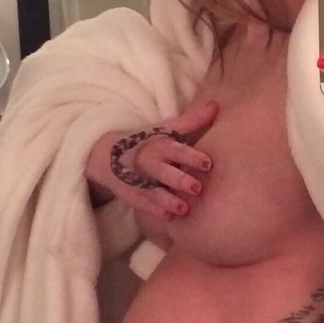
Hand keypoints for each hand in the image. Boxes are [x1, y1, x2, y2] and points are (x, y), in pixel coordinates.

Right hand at [93, 99, 217, 220]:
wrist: (108, 155)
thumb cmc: (148, 141)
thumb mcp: (166, 129)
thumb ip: (192, 121)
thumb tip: (215, 105)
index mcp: (159, 145)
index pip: (176, 149)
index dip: (192, 156)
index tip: (209, 163)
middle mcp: (149, 163)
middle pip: (164, 172)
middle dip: (179, 179)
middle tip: (198, 189)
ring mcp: (139, 181)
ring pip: (154, 192)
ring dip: (168, 200)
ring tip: (184, 209)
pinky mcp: (132, 195)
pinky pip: (144, 204)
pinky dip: (155, 211)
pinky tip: (169, 217)